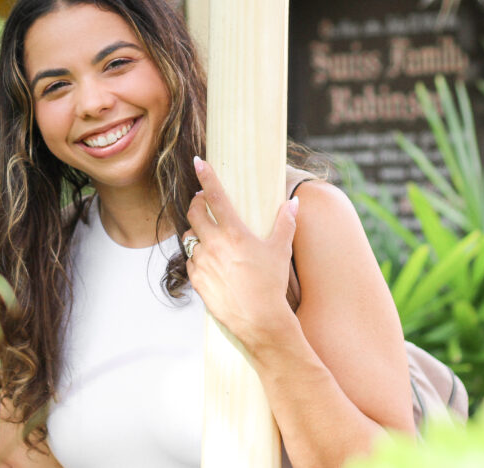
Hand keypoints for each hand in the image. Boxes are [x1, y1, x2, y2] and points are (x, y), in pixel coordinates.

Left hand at [182, 156, 299, 355]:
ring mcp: (202, 262)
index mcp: (234, 233)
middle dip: (197, 203)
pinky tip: (210, 260)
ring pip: (190, 237)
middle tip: (204, 202)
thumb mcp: (281, 251)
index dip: (206, 176)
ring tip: (210, 235)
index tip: (198, 162)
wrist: (260, 321)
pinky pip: (190, 260)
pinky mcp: (196, 279)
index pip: (215, 196)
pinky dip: (197, 255)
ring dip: (197, 232)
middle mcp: (214, 244)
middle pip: (194, 212)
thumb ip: (285, 223)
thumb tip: (294, 202)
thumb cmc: (272, 284)